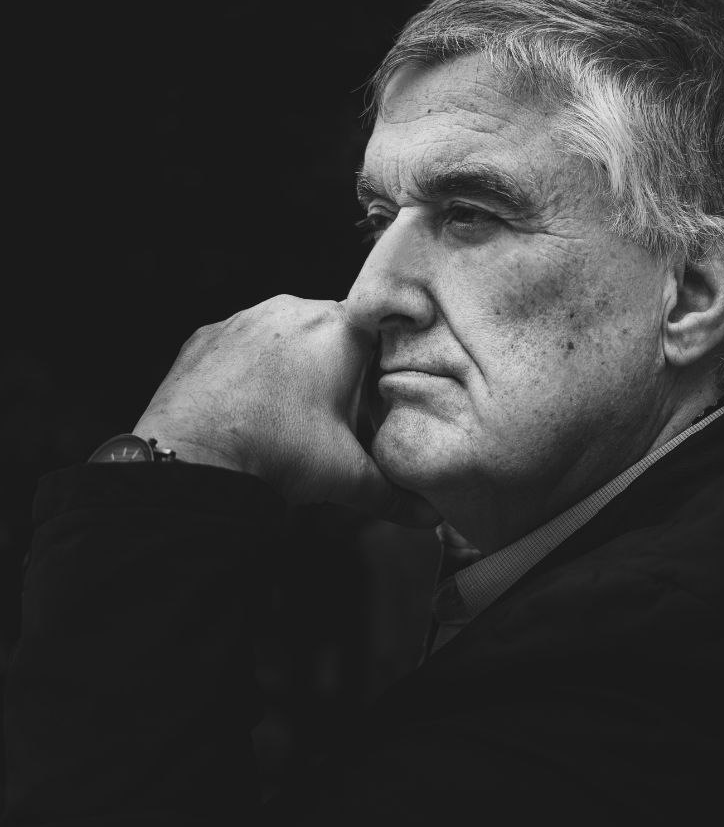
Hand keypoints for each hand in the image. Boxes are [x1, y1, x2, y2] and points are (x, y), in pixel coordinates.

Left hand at [133, 295, 438, 526]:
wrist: (191, 457)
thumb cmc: (274, 453)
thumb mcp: (345, 477)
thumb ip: (393, 495)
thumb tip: (429, 518)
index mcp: (339, 331)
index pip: (382, 327)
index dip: (382, 360)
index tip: (376, 389)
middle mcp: (293, 309)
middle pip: (332, 330)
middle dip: (337, 365)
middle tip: (334, 412)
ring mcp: (245, 317)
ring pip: (284, 332)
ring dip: (291, 361)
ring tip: (286, 410)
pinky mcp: (207, 334)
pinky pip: (240, 342)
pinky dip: (247, 365)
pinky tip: (246, 403)